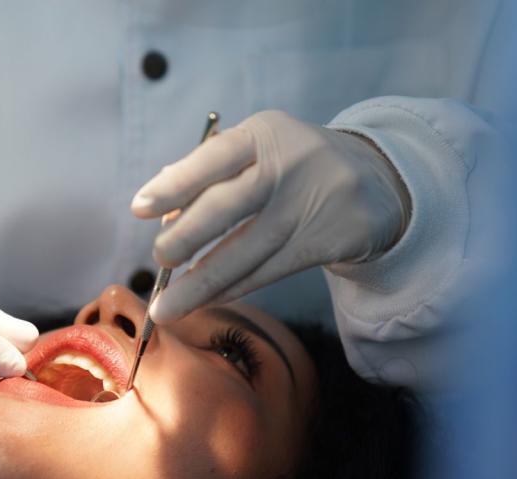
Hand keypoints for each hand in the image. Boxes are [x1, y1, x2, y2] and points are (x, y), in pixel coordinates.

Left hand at [131, 110, 409, 322]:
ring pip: (248, 251)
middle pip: (229, 206)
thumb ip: (210, 171)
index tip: (139, 208)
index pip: (213, 156)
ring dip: (203, 284)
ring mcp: (312, 203)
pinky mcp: (329, 239)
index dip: (175, 184)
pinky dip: (234, 288)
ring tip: (168, 307)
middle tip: (159, 259)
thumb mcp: (260, 149)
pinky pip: (270, 270)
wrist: (378, 180)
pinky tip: (207, 300)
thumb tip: (159, 203)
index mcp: (264, 133)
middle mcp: (290, 164)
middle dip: (186, 237)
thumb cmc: (292, 165)